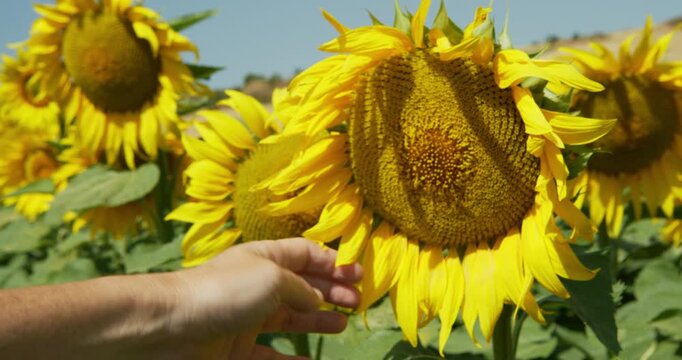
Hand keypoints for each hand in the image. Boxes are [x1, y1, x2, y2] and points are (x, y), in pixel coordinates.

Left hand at [167, 238, 362, 358]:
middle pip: (302, 283)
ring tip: (342, 324)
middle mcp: (258, 283)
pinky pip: (270, 353)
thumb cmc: (224, 291)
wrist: (169, 325)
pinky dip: (291, 357)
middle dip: (332, 290)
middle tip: (358, 301)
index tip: (358, 274)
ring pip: (290, 316)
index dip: (333, 261)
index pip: (306, 253)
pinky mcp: (235, 347)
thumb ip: (301, 287)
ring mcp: (246, 316)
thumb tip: (316, 298)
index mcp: (266, 258)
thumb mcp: (272, 278)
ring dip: (318, 318)